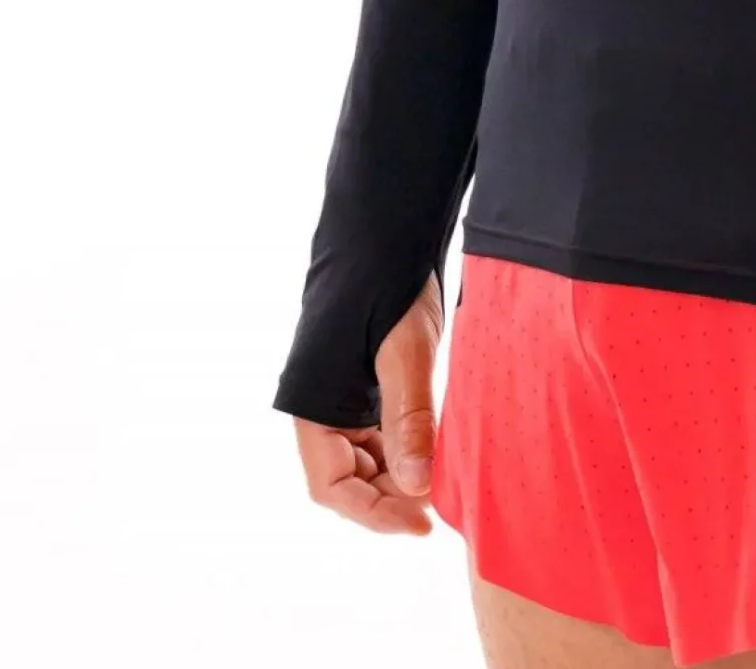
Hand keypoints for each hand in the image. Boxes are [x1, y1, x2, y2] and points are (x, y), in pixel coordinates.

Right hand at [289, 269, 444, 535]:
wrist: (386, 231)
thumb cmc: (385, 284)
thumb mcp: (405, 353)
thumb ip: (409, 420)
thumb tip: (419, 488)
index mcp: (312, 406)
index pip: (332, 486)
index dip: (373, 513)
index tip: (420, 525)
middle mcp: (322, 409)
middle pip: (350, 481)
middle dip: (393, 497)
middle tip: (441, 505)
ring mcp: (344, 400)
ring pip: (368, 463)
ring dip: (402, 477)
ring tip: (444, 480)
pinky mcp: (368, 388)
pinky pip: (383, 437)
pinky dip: (409, 450)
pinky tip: (438, 451)